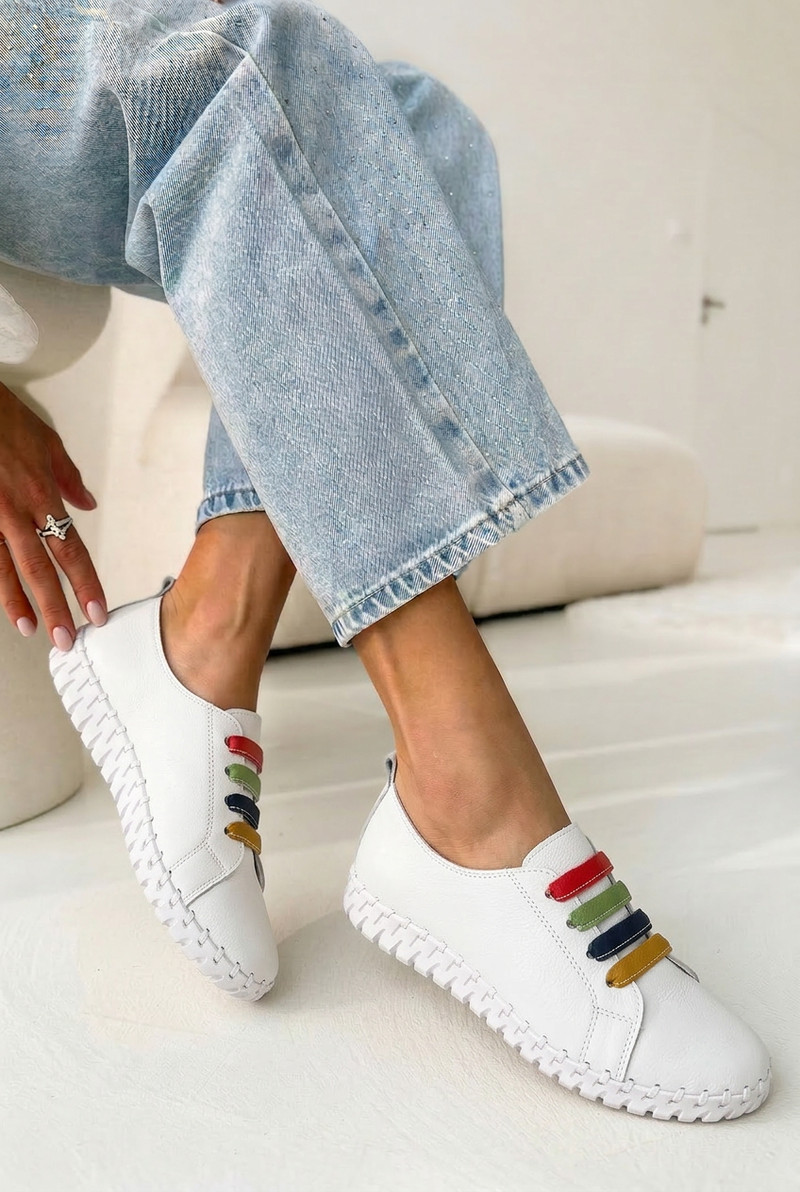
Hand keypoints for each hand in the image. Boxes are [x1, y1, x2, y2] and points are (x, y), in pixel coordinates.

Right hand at [0, 380, 106, 648]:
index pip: (71, 549)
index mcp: (41, 494)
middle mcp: (15, 510)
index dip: (85, 584)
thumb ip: (68, 477)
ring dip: (17, 602)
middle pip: (40, 569)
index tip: (97, 611)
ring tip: (30, 630)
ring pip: (3, 568)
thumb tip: (89, 504)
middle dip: (55, 607)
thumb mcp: (45, 440)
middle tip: (66, 639)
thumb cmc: (0, 415)